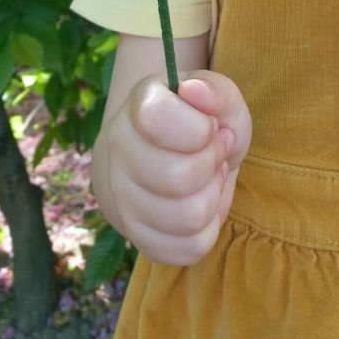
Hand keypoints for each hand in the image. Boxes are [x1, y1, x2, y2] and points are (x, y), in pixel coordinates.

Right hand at [104, 69, 251, 265]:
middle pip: (179, 177)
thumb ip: (215, 90)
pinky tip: (201, 204)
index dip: (200, 128)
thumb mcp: (219, 98)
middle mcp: (119, 152)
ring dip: (213, 197)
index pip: (158, 118)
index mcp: (139, 106)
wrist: (167, 156)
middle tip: (214, 153)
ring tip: (208, 178)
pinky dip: (209, 228)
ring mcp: (124, 200)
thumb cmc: (199, 123)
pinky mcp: (139, 239)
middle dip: (213, 164)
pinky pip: (190, 248)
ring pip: (188, 217)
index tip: (210, 127)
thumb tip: (194, 92)